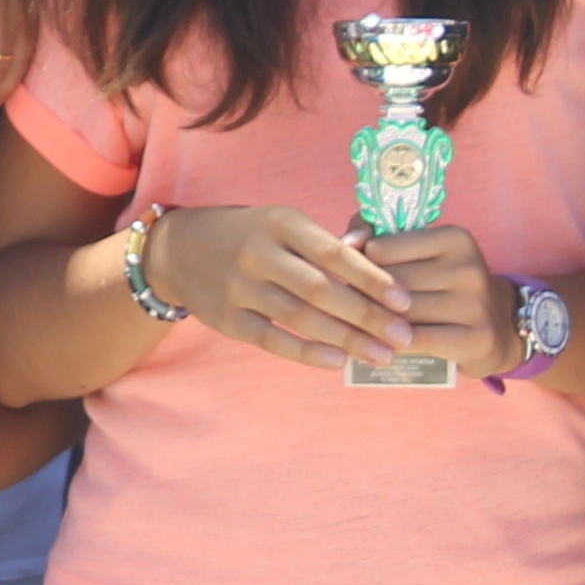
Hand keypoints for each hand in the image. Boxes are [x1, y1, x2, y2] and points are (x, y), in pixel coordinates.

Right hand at [145, 205, 414, 371]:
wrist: (179, 250)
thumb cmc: (249, 235)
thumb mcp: (282, 222)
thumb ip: (325, 244)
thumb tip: (381, 272)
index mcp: (280, 222)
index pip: (334, 253)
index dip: (372, 279)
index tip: (405, 301)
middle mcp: (258, 253)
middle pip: (321, 289)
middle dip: (367, 316)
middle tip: (404, 336)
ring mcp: (239, 288)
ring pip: (300, 317)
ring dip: (346, 339)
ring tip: (381, 355)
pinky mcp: (227, 319)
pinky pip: (272, 340)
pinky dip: (307, 353)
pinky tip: (338, 362)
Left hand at [359, 225, 503, 378]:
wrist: (501, 325)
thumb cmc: (444, 284)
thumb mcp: (420, 252)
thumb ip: (376, 235)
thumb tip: (347, 243)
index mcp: (454, 238)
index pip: (381, 249)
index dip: (360, 265)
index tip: (354, 277)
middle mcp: (468, 267)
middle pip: (390, 283)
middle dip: (363, 297)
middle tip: (349, 308)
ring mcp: (475, 304)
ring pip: (400, 314)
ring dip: (374, 324)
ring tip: (359, 327)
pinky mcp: (477, 338)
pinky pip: (416, 341)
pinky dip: (392, 345)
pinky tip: (381, 346)